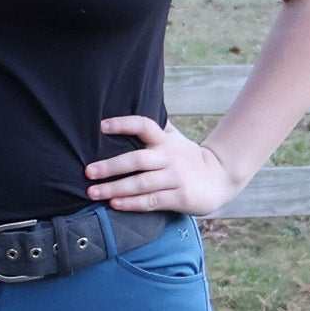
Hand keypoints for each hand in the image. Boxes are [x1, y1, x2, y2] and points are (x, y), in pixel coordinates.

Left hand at [86, 116, 242, 214]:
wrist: (220, 177)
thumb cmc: (187, 157)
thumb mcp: (173, 139)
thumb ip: (154, 128)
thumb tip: (128, 106)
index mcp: (165, 141)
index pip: (144, 126)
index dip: (123, 124)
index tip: (101, 126)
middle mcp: (169, 157)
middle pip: (137, 159)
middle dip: (110, 166)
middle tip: (88, 171)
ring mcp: (175, 178)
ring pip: (141, 183)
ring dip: (115, 188)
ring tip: (93, 192)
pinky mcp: (180, 197)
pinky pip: (152, 201)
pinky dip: (132, 203)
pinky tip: (115, 204)